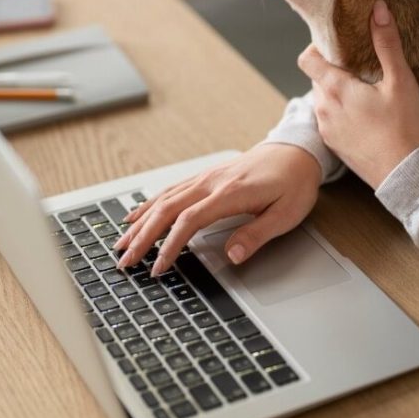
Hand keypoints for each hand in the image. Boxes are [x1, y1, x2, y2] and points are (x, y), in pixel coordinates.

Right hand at [114, 143, 322, 273]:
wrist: (296, 151)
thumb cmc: (294, 182)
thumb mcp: (286, 214)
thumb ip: (257, 235)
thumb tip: (232, 256)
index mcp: (230, 193)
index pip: (189, 221)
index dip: (169, 245)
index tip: (157, 266)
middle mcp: (211, 182)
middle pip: (167, 210)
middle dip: (142, 237)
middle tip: (125, 261)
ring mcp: (205, 177)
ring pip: (163, 200)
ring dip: (141, 222)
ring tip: (122, 243)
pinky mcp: (205, 177)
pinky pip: (170, 191)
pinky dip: (149, 205)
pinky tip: (137, 215)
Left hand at [297, 0, 418, 188]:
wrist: (405, 177)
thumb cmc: (405, 128)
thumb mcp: (401, 81)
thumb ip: (386, 43)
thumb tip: (378, 8)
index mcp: (334, 88)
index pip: (307, 58)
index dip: (320, 48)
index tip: (341, 45)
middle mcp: (323, 108)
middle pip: (317, 77)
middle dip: (334, 69)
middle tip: (362, 67)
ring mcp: (326, 129)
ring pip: (323, 99)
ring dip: (338, 92)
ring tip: (366, 92)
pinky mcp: (334, 146)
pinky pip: (329, 120)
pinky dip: (341, 113)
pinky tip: (366, 116)